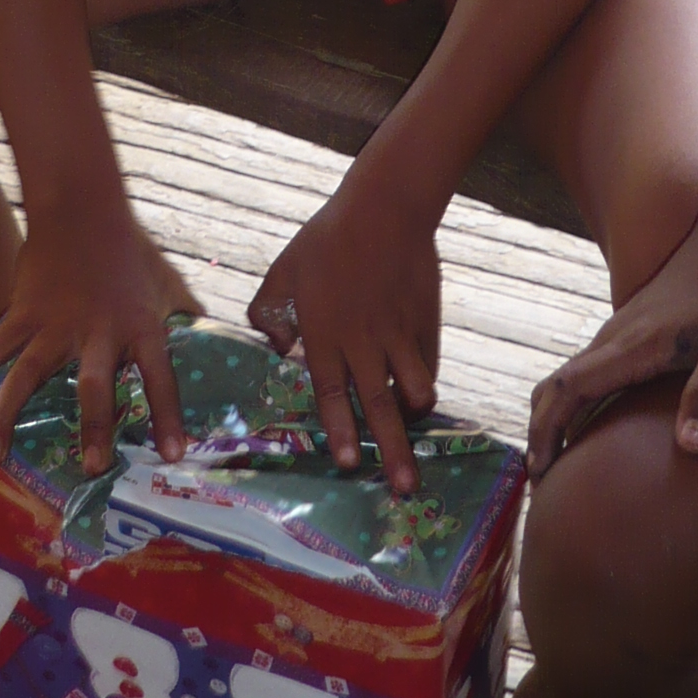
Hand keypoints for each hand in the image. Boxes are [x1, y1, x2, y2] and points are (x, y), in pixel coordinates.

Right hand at [0, 198, 198, 475]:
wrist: (83, 208)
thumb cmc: (131, 250)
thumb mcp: (168, 282)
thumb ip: (188, 315)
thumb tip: (218, 341)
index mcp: (140, 326)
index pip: (161, 376)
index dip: (168, 415)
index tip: (174, 454)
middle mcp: (97, 331)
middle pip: (95, 386)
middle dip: (95, 428)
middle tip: (92, 467)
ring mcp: (54, 324)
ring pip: (25, 376)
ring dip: (5, 418)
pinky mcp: (22, 313)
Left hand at [248, 182, 439, 494]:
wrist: (385, 208)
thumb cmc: (326, 239)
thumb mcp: (282, 272)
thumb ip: (269, 313)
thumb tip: (275, 348)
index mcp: (326, 333)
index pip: (333, 393)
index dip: (341, 431)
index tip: (347, 464)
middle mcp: (365, 342)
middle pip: (381, 406)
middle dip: (392, 451)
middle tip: (404, 488)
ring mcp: (399, 334)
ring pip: (415, 388)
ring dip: (414, 417)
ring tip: (416, 443)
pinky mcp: (425, 322)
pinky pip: (428, 363)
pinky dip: (424, 381)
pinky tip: (421, 395)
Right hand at [527, 209, 697, 477]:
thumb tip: (692, 448)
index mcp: (632, 345)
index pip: (567, 391)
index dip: (547, 432)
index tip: (540, 473)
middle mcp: (618, 336)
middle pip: (559, 385)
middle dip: (543, 430)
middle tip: (543, 479)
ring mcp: (627, 328)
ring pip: (575, 374)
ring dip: (560, 414)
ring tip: (566, 459)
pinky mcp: (642, 326)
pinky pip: (595, 366)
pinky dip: (582, 398)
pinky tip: (605, 418)